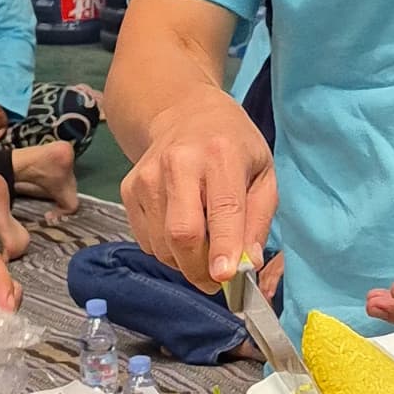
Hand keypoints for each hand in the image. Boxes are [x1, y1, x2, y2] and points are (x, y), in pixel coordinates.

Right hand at [122, 89, 276, 289]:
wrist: (184, 113)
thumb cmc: (233, 146)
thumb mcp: (263, 173)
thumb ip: (258, 220)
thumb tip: (248, 263)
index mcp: (221, 154)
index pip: (222, 209)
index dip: (222, 247)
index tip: (224, 277)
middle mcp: (179, 162)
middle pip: (182, 233)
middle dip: (199, 269)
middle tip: (215, 280)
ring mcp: (147, 176)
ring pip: (161, 244)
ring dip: (183, 262)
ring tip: (201, 246)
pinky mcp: (129, 189)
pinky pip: (146, 240)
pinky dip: (166, 250)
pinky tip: (180, 229)